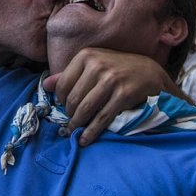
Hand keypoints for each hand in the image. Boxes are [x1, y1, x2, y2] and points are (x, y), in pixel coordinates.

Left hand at [43, 48, 171, 145]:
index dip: (61, 101)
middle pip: (73, 99)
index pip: (63, 84)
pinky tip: (85, 139)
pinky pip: (102, 118)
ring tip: (74, 133)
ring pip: (86, 109)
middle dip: (69, 115)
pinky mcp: (123, 94)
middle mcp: (97, 65)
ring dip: (77, 125)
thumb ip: (69, 74)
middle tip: (70, 123)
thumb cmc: (116, 69)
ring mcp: (111, 79)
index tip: (64, 109)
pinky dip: (91, 132)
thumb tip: (45, 85)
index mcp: (86, 56)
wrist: (149, 72)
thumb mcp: (93, 65)